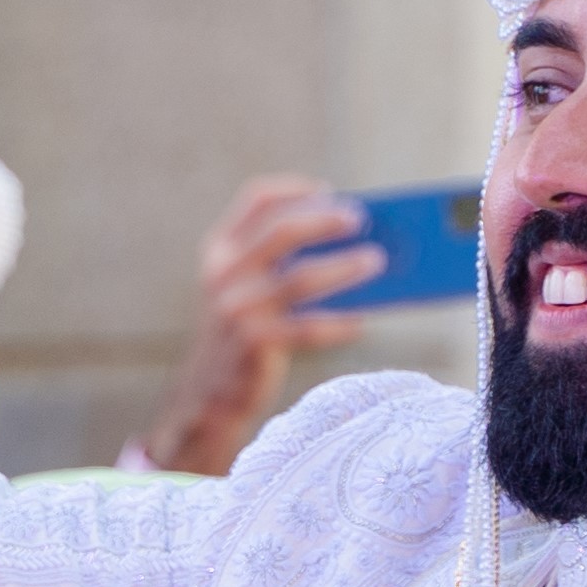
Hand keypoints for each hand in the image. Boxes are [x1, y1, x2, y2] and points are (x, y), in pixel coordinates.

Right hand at [140, 177, 379, 477]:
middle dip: (325, 220)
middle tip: (360, 220)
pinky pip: (307, 328)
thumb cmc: (244, 334)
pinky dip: (337, 323)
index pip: (256, 201)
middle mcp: (223, 274)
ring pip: (300, 278)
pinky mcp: (252, 344)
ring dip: (344, 267)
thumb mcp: (248, 289)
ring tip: (377, 262)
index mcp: (220, 251)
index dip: (294, 189)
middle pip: (281, 230)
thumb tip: (351, 237)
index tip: (328, 190)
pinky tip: (359, 322)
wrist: (209, 397)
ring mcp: (236, 310)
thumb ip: (280, 261)